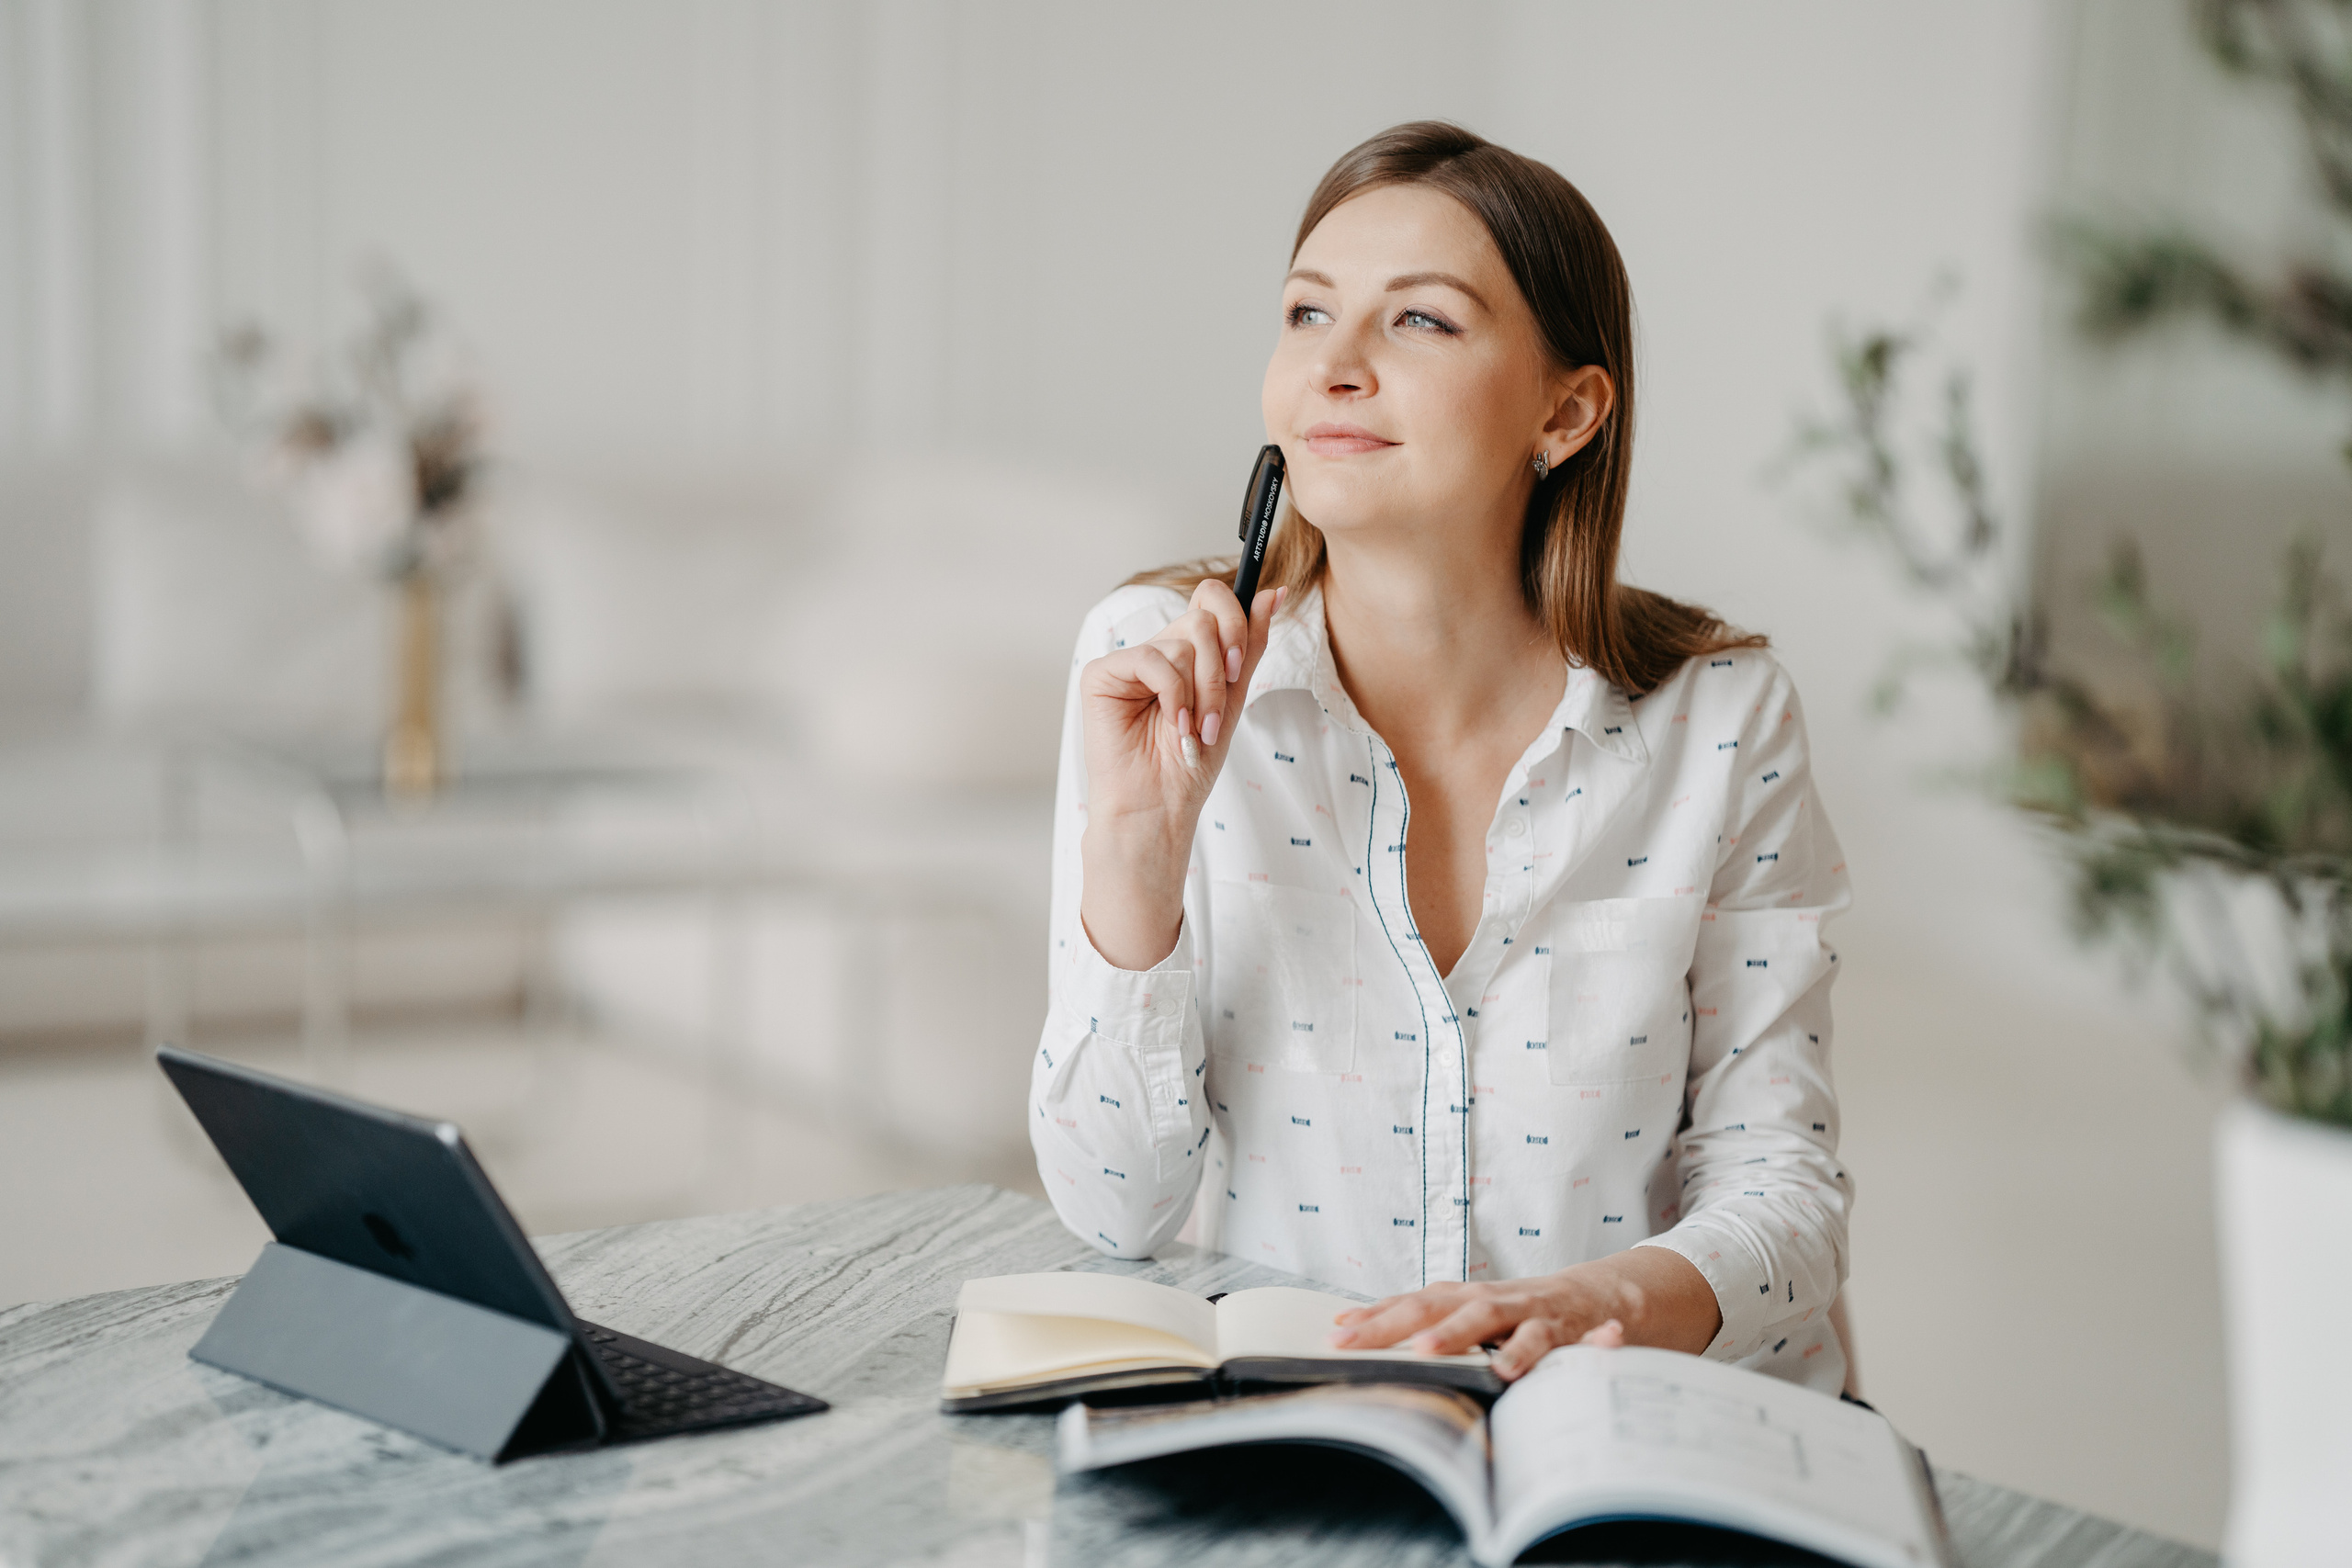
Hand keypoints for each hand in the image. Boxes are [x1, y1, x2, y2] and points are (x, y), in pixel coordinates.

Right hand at [1079, 579, 1281, 969]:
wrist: (1159, 807)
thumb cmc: (1189, 766)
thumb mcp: (1232, 700)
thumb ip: (1248, 646)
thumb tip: (1272, 593)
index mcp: (1187, 654)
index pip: (1212, 599)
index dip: (1235, 619)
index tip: (1242, 663)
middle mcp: (1158, 651)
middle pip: (1204, 617)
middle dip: (1223, 670)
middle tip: (1216, 714)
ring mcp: (1130, 661)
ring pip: (1184, 641)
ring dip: (1202, 692)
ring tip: (1193, 730)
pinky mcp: (1102, 674)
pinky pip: (1153, 659)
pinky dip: (1173, 695)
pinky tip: (1172, 724)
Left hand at [1326, 1249, 1718, 1381]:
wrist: (1602, 1298)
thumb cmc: (1525, 1315)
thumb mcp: (1478, 1318)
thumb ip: (1433, 1325)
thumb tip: (1359, 1332)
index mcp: (1465, 1297)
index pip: (1412, 1302)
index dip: (1374, 1315)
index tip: (1335, 1332)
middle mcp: (1490, 1297)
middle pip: (1436, 1305)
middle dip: (1394, 1323)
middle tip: (1355, 1341)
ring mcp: (1527, 1311)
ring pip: (1489, 1316)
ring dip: (1457, 1332)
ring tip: (1427, 1351)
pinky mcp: (1565, 1330)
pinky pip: (1553, 1342)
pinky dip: (1529, 1352)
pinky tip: (1513, 1371)